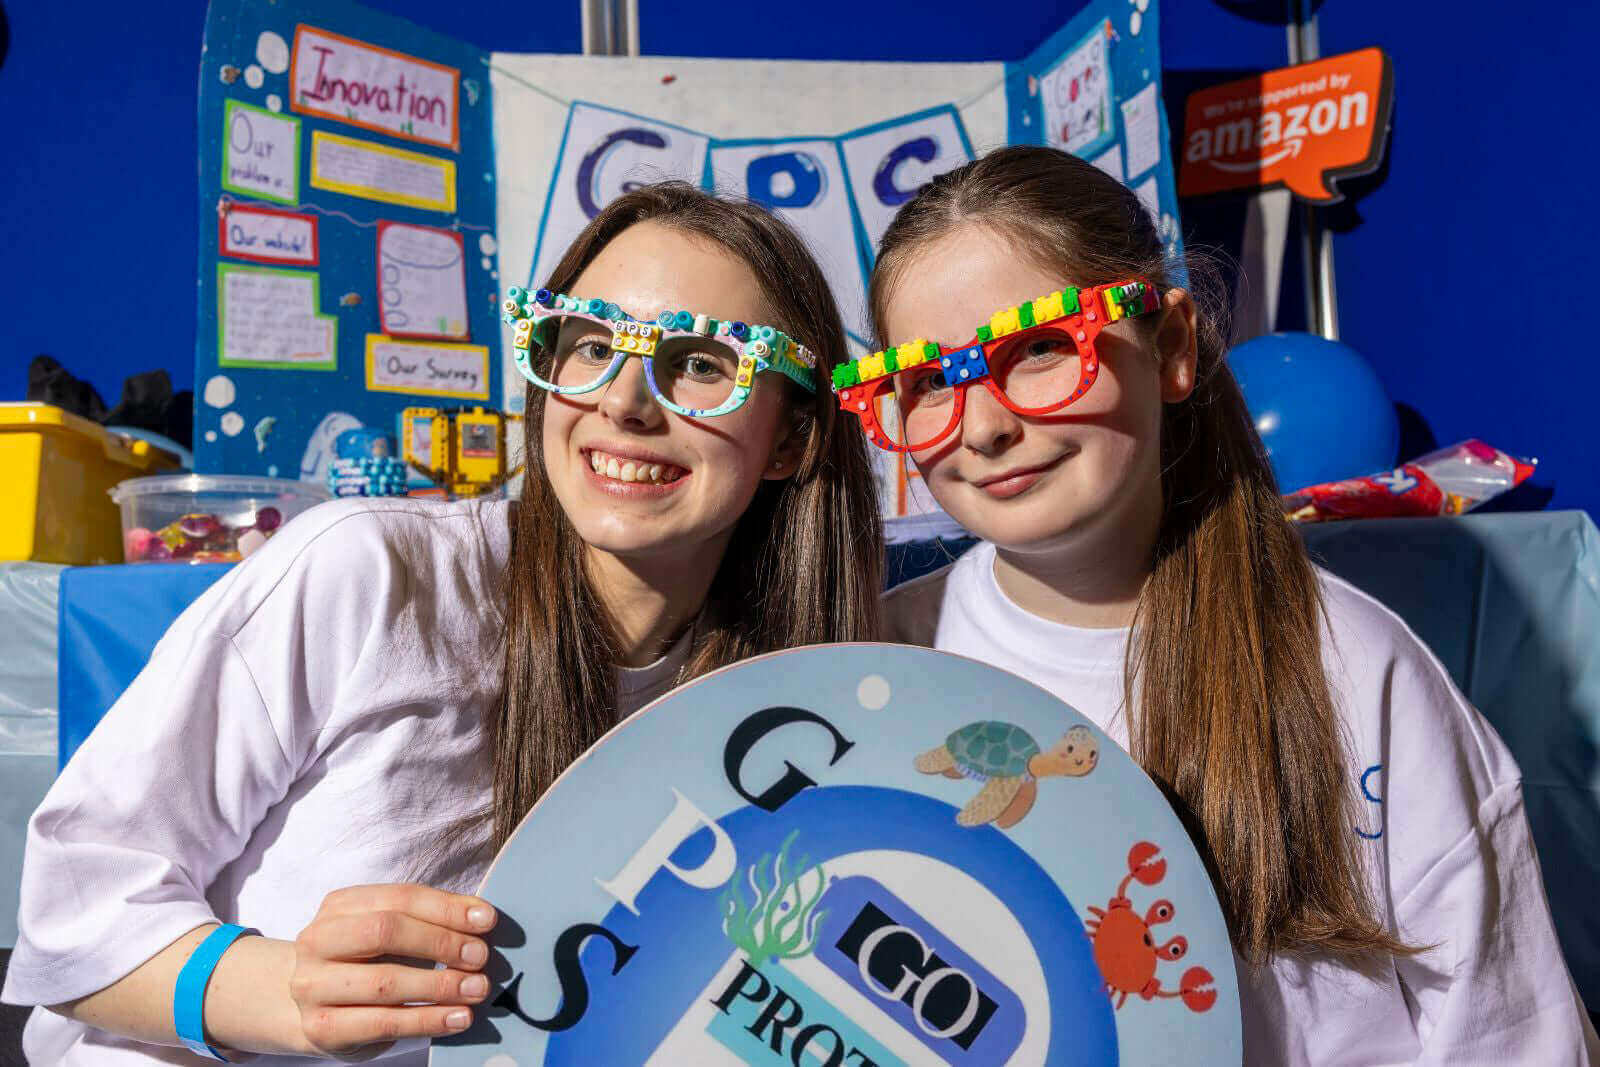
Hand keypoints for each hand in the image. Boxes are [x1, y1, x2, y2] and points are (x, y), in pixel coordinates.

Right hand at [288, 884, 496, 1058]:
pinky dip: (428, 1020)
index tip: (487, 920)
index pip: (399, 897)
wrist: (301, 1007)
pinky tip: (458, 1018)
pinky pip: (383, 1024)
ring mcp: (313, 986)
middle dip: (440, 943)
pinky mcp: (320, 1029)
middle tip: (480, 957)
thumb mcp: (385, 932)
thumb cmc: (360, 962)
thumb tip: (481, 918)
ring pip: (385, 982)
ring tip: (477, 988)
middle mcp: (318, 941)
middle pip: (384, 932)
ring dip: (440, 985)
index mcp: (339, 907)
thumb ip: (427, 920)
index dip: (446, 908)